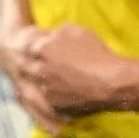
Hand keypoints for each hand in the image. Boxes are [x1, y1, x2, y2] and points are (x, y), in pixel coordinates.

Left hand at [0, 23, 130, 132]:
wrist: (110, 82)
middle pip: (29, 67)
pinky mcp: (53, 106)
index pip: (28, 46)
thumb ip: (57, 32)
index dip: (35, 46)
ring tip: (58, 81)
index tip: (39, 48)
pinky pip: (49, 101)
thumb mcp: (76, 31)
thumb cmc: (95, 53)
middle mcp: (37, 70)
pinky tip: (65, 94)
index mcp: (41, 49)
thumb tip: (50, 36)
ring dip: (44, 83)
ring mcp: (44, 90)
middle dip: (36, 65)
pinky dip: (54, 98)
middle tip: (48, 65)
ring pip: (38, 86)